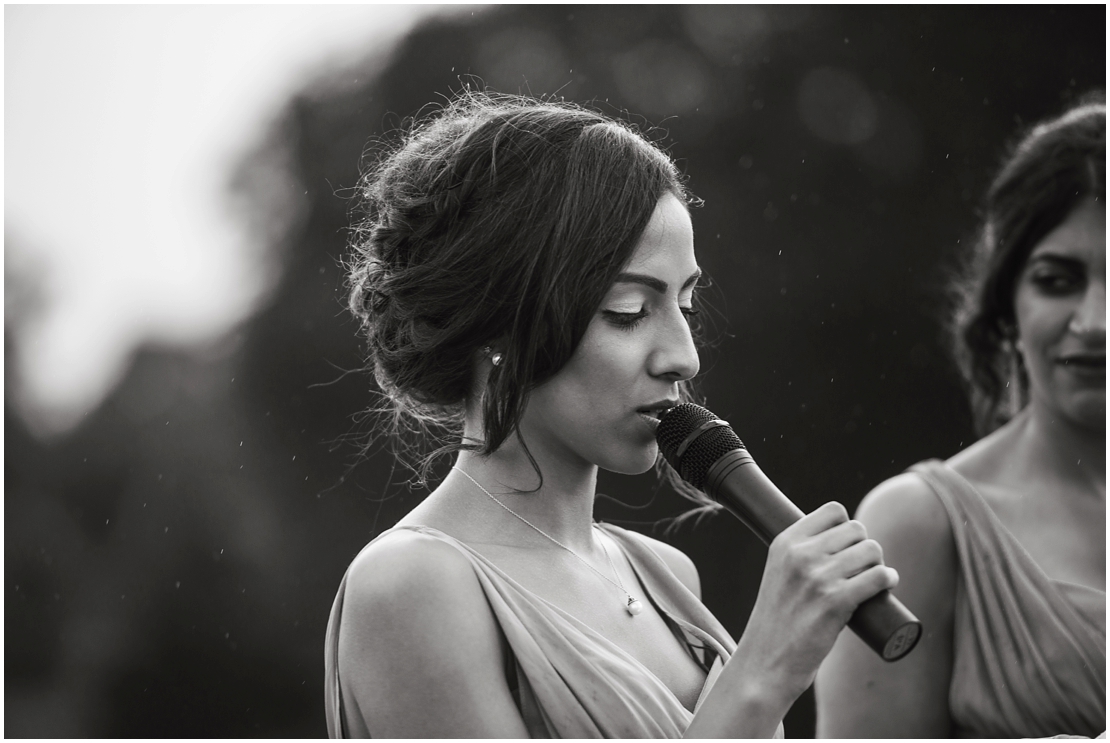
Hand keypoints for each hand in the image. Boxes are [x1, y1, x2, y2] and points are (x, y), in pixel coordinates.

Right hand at [735, 501, 898, 711]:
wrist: (766, 661)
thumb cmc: (777, 620)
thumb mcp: (778, 574)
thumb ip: (800, 555)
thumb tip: (841, 543)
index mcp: (785, 542)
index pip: (833, 510)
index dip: (847, 527)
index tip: (848, 547)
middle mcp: (800, 554)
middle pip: (856, 529)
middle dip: (865, 546)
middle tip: (862, 569)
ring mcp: (818, 577)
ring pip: (871, 550)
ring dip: (879, 563)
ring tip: (875, 578)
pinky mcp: (836, 602)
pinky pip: (878, 577)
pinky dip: (888, 579)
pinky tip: (888, 583)